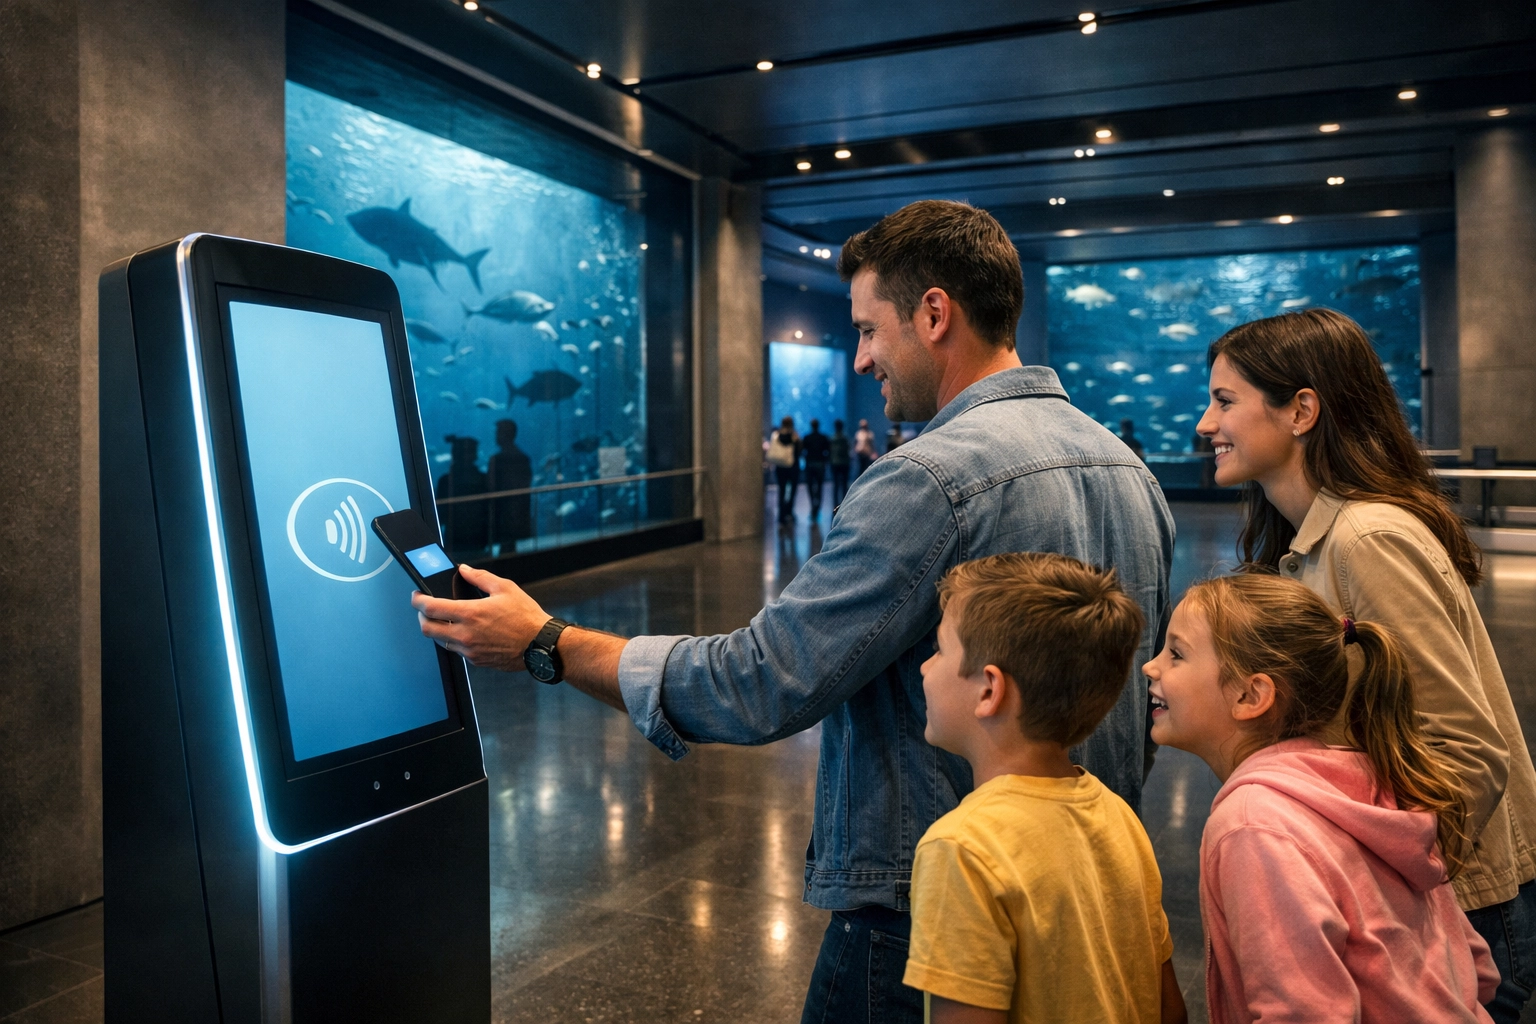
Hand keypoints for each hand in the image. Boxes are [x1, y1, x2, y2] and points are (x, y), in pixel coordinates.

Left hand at [412, 565, 547, 671]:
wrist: (540, 645)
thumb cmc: (526, 617)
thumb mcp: (505, 588)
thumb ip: (480, 577)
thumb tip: (464, 570)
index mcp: (470, 614)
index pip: (431, 608)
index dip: (418, 600)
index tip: (417, 596)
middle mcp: (466, 635)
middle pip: (427, 629)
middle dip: (421, 617)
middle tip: (425, 609)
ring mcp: (470, 650)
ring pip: (440, 641)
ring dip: (438, 630)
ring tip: (445, 620)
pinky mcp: (477, 661)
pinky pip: (457, 650)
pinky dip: (455, 640)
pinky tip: (465, 632)